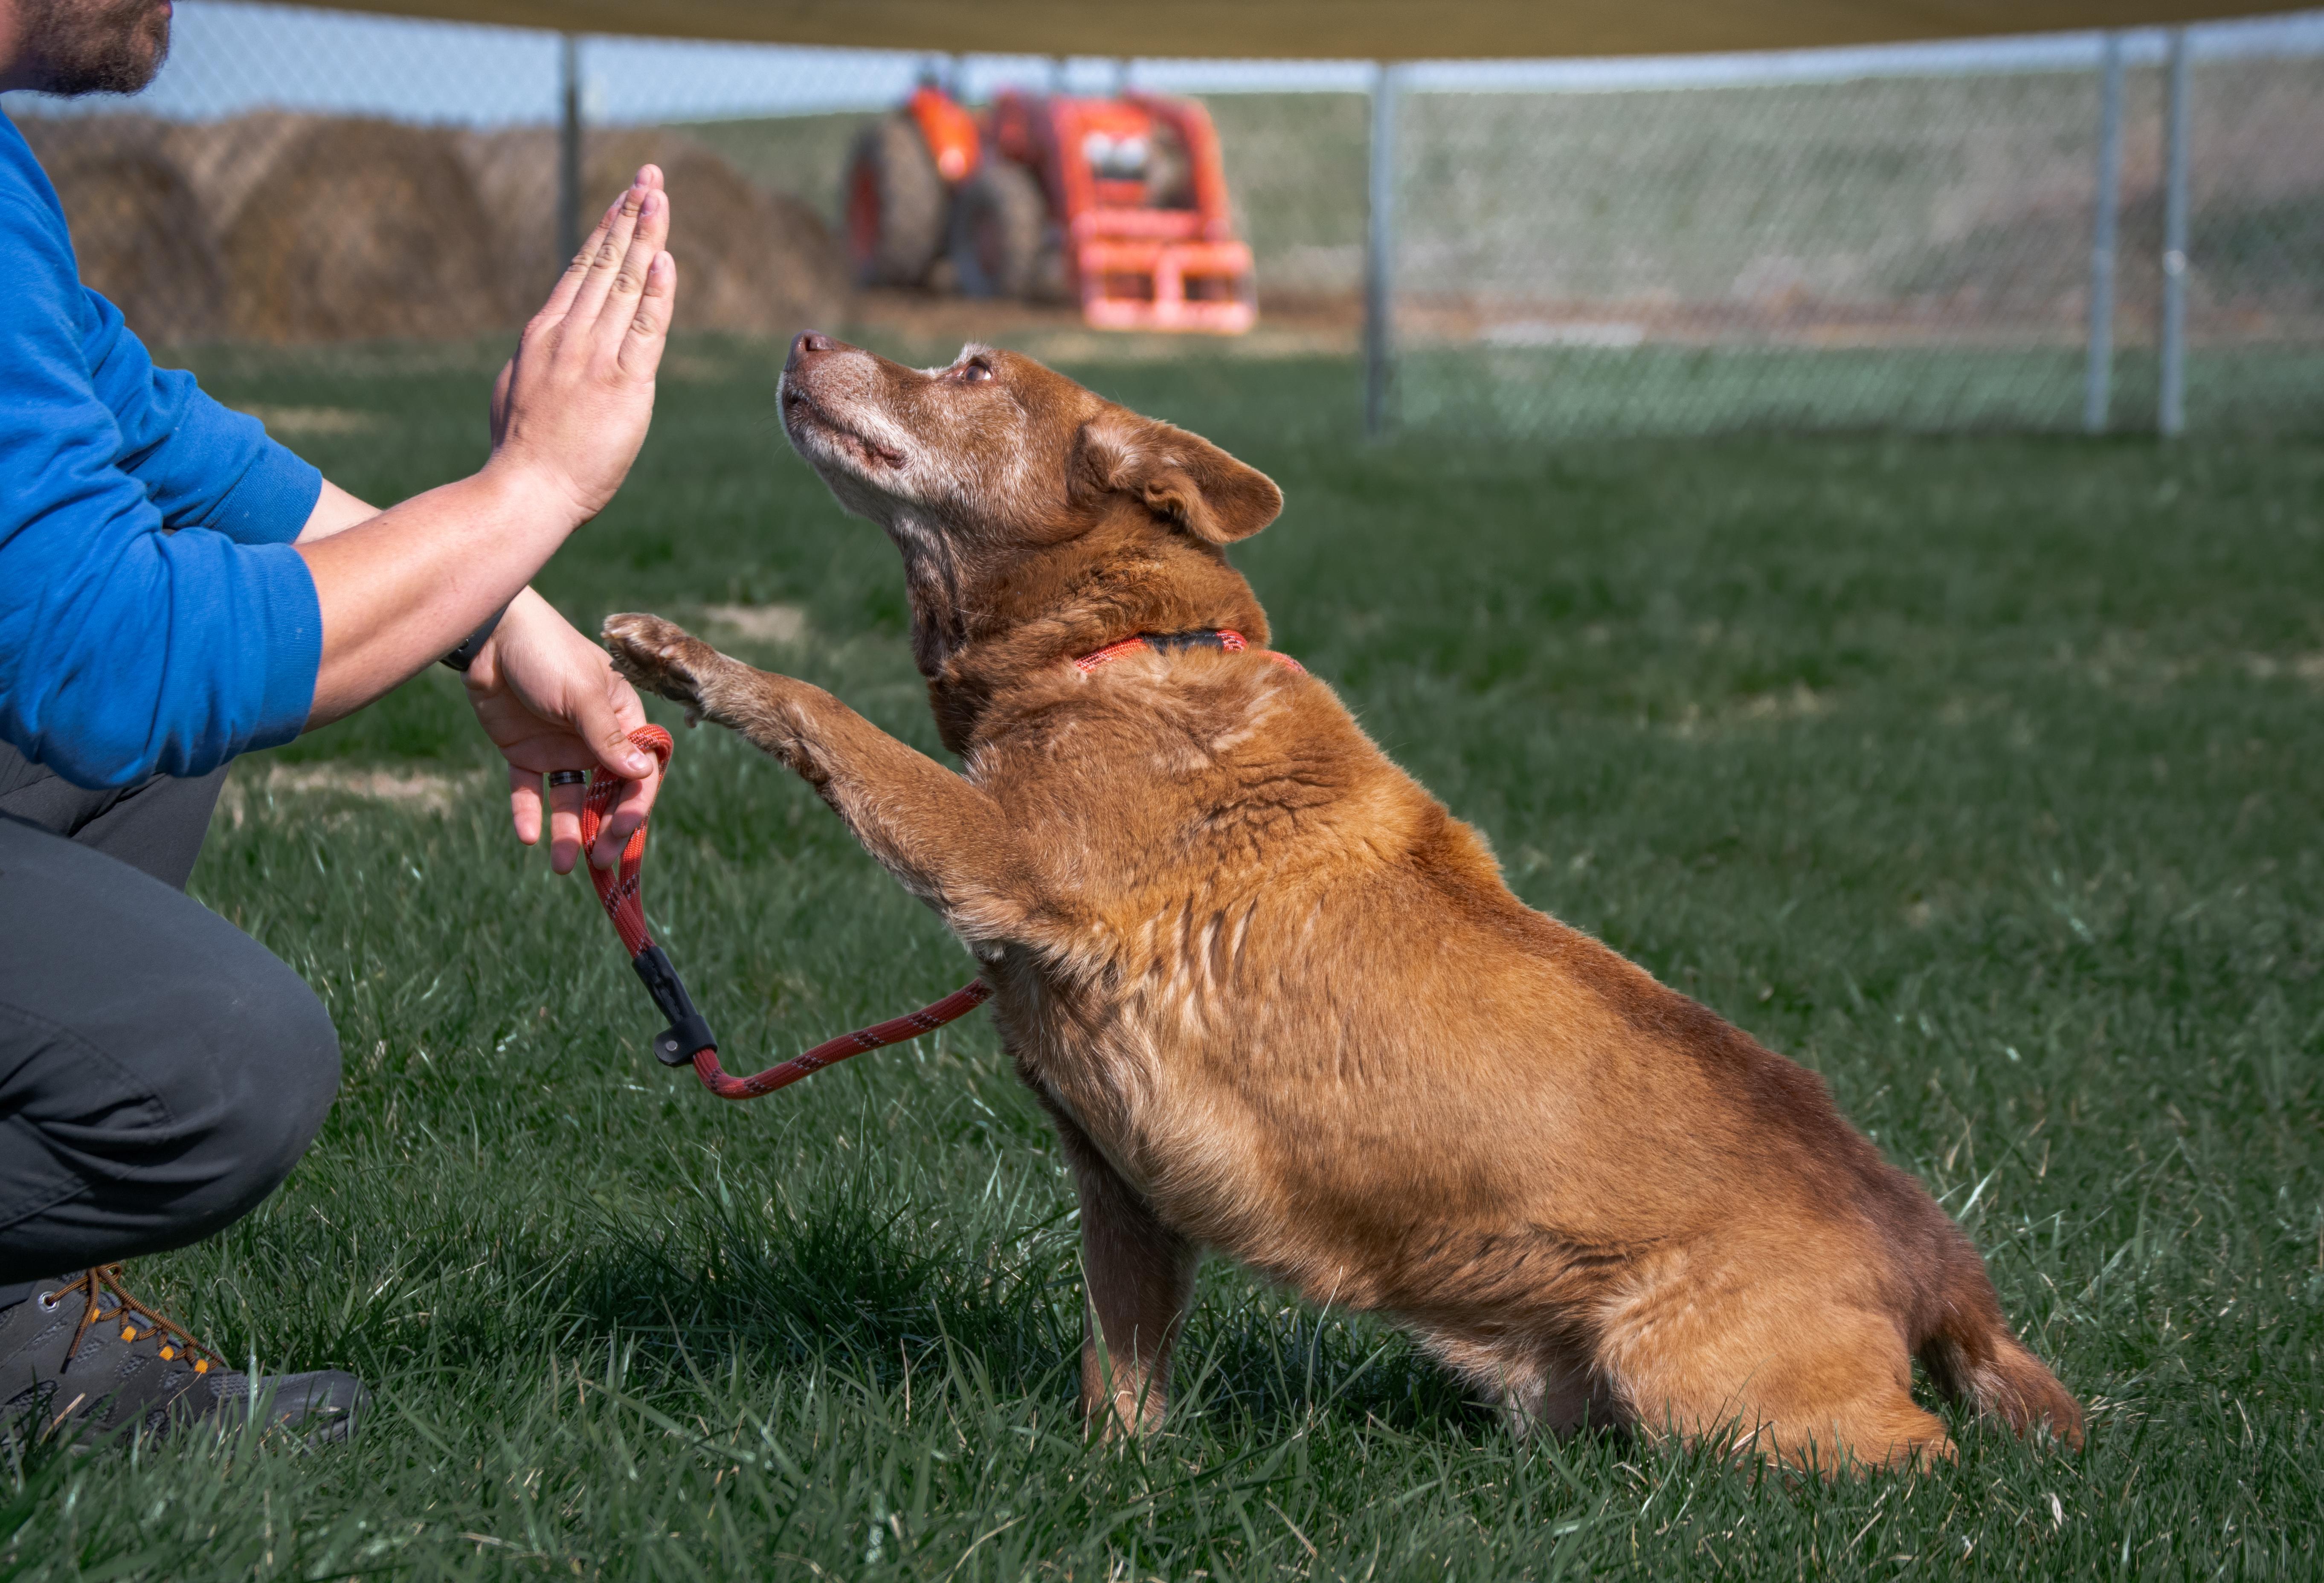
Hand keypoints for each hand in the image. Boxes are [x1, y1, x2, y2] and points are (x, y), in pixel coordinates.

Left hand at [464, 589, 662, 873]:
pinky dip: (529, 813)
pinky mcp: (524, 752)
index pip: (639, 772)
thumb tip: (640, 773)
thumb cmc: (546, 651)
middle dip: (604, 829)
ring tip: (560, 865)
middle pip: (607, 794)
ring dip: (567, 832)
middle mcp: (595, 740)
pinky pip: (529, 790)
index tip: (623, 831)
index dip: (635, 804)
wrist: (488, 633)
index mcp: (623, 720)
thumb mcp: (580, 694)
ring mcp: (560, 748)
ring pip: (569, 800)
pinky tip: (528, 836)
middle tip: (598, 863)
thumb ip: (606, 736)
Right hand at [486, 165, 675, 522]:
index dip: (608, 229)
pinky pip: (645, 330)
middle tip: (651, 177)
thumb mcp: (518, 388)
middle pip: (606, 263)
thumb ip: (538, 358)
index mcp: (543, 333)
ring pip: (627, 285)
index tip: (627, 198)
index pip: (582, 269)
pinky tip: (666, 260)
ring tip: (660, 198)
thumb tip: (542, 341)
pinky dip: (657, 293)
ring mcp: (595, 357)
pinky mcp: (623, 385)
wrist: (523, 491)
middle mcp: (569, 335)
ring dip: (646, 238)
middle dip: (630, 216)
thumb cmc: (519, 451)